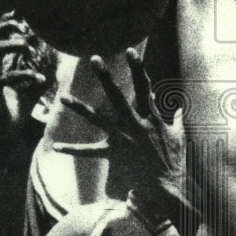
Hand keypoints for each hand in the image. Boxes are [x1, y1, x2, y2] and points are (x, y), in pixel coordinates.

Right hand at [0, 11, 49, 126]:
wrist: (4, 136)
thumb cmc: (15, 111)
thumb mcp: (31, 89)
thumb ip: (39, 74)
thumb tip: (57, 62)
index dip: (7, 21)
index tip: (24, 14)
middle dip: (6, 26)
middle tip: (26, 27)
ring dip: (16, 45)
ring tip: (31, 50)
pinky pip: (5, 77)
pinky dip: (25, 75)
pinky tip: (41, 79)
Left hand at [53, 48, 194, 223]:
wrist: (165, 185)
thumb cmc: (174, 160)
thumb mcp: (179, 136)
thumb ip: (176, 119)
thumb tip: (178, 107)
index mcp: (150, 116)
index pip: (144, 86)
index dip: (138, 67)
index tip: (130, 50)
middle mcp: (133, 124)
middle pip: (117, 96)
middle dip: (106, 77)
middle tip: (94, 59)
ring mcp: (121, 138)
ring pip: (97, 119)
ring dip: (79, 107)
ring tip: (62, 97)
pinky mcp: (113, 153)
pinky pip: (90, 151)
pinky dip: (73, 149)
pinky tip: (56, 146)